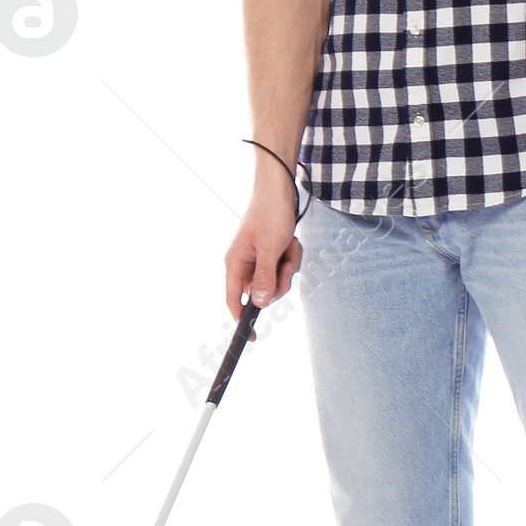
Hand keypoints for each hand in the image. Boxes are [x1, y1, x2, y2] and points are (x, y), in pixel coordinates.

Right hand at [224, 177, 302, 319]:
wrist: (280, 188)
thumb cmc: (270, 212)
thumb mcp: (270, 246)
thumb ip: (264, 276)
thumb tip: (258, 302)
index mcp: (235, 263)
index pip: (234, 300)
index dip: (242, 319)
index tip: (252, 337)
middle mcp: (244, 264)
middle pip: (262, 293)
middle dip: (279, 280)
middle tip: (285, 261)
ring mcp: (258, 260)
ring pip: (277, 281)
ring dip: (288, 266)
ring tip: (289, 245)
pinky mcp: (270, 255)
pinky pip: (284, 268)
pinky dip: (291, 257)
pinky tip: (291, 241)